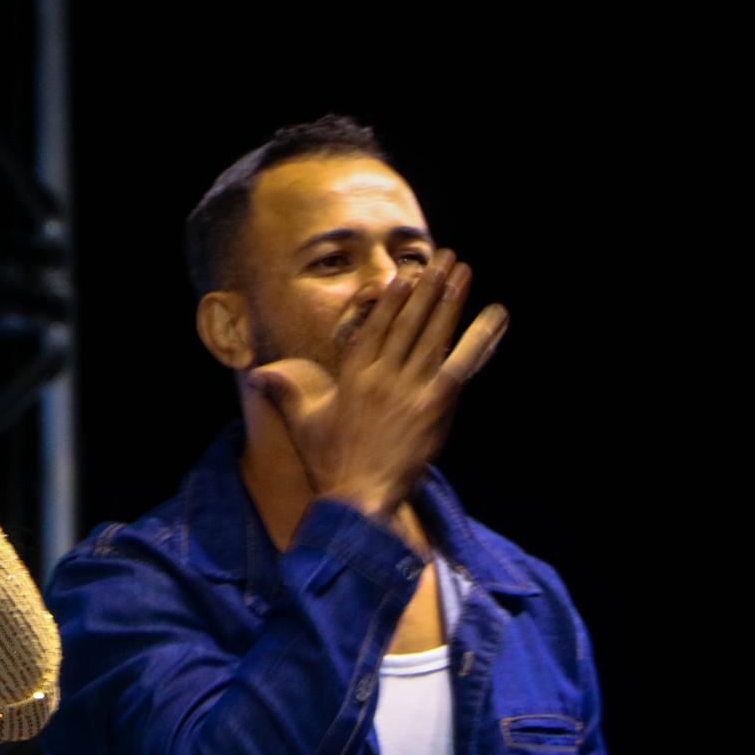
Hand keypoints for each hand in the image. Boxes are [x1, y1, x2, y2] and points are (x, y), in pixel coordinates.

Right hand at [247, 249, 506, 522]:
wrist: (357, 497)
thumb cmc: (330, 463)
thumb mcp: (304, 423)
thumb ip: (287, 392)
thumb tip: (257, 375)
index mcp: (352, 375)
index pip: (375, 327)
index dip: (392, 299)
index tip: (404, 274)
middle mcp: (381, 375)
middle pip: (407, 321)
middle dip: (425, 286)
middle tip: (442, 258)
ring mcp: (410, 388)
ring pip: (433, 334)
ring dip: (450, 299)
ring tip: (462, 270)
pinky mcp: (434, 405)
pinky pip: (461, 362)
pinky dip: (480, 337)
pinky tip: (496, 315)